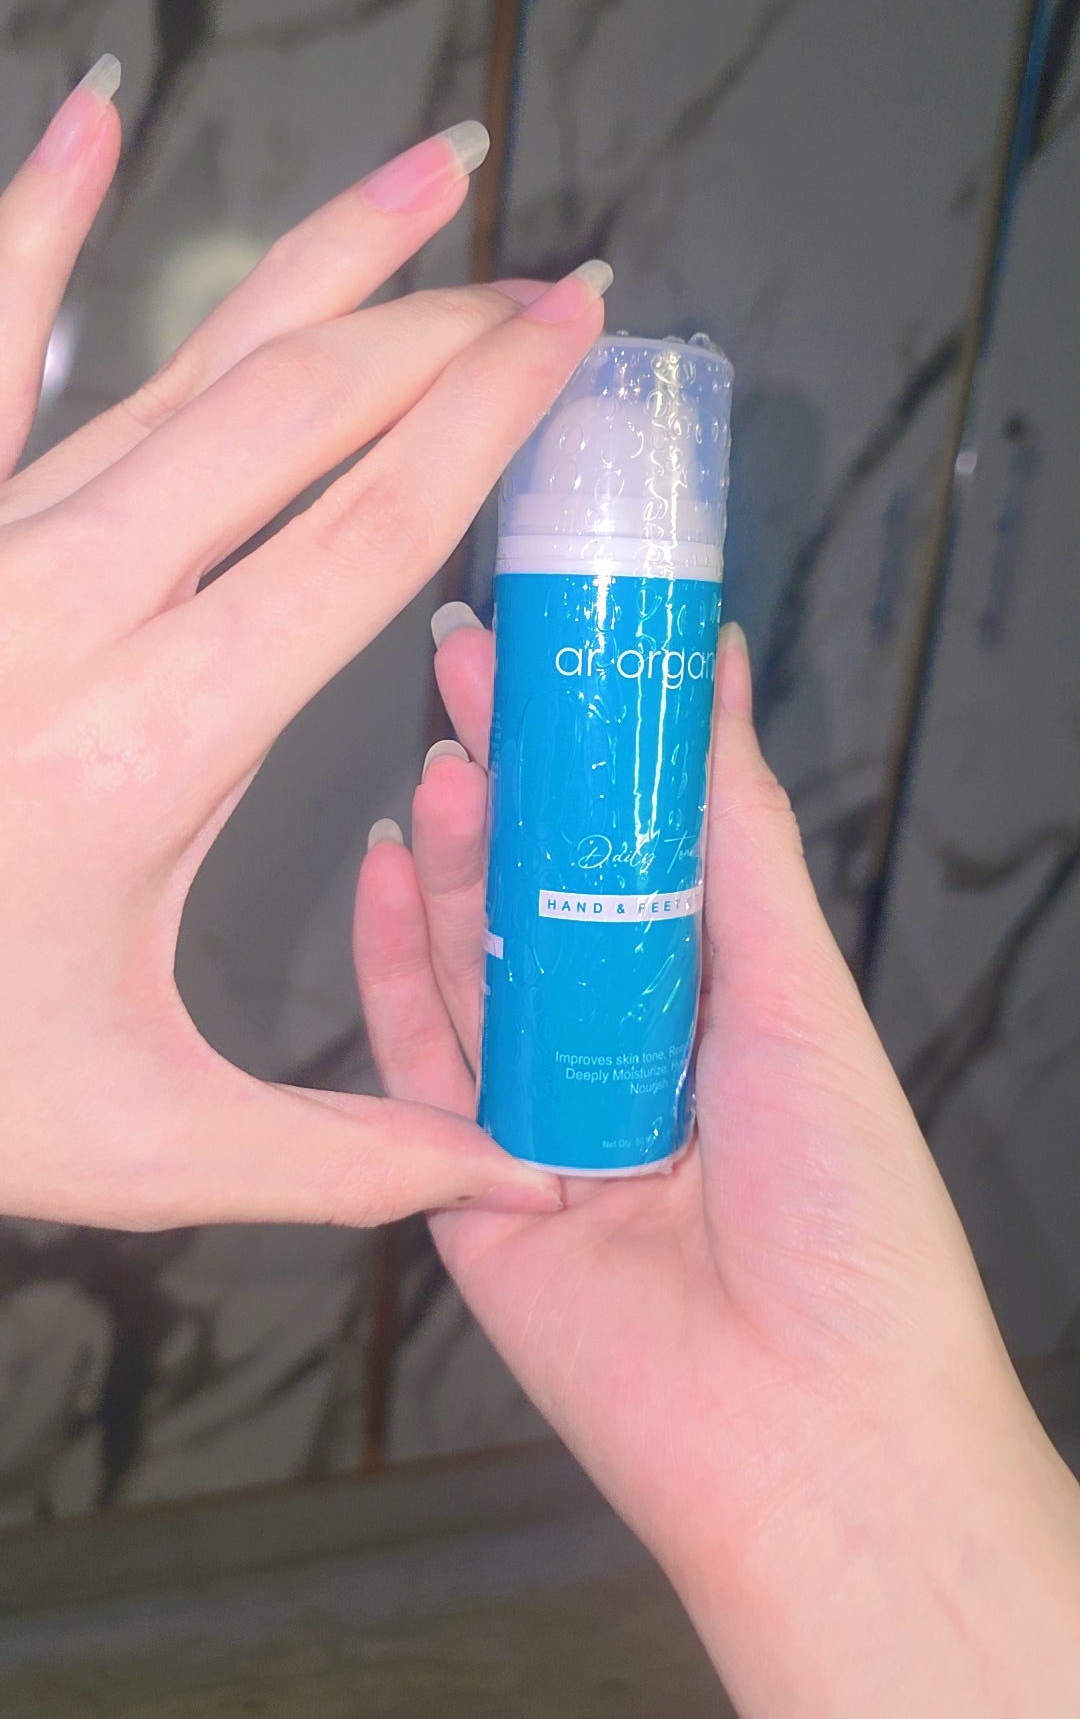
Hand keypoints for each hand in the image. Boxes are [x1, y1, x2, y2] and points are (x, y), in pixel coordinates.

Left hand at [0, 59, 611, 1229]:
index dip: (487, 425)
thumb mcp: (137, 1138)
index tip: (576, 344)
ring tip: (438, 168)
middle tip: (559, 289)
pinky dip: (38, 223)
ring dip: (323, 256)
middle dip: (450, 335)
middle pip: (305, 417)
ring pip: (184, 361)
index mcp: (158, 738)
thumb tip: (519, 1178)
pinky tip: (89, 112)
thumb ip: (342, 1160)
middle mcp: (78, 604)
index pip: (367, 537)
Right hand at [356, 611, 1079, 1716]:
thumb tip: (722, 675)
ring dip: (451, 854)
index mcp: (715, 1002)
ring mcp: (537, 1111)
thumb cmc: (847, 1215)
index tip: (554, 649)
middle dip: (504, 781)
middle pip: (539, 891)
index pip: (634, 848)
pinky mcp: (463, 1182)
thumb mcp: (797, 995)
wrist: (808, 1430)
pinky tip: (386, 869)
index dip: (591, 750)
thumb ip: (740, 838)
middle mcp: (621, 1048)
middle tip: (464, 667)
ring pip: (471, 958)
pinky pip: (413, 1057)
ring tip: (440, 756)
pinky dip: (391, 964)